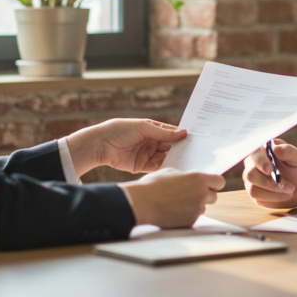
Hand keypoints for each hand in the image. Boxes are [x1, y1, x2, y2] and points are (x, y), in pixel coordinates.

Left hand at [66, 119, 185, 176]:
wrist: (100, 145)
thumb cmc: (120, 130)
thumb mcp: (144, 128)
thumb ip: (164, 132)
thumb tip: (183, 133)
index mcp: (152, 129)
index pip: (171, 133)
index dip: (182, 136)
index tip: (196, 139)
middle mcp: (151, 142)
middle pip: (170, 146)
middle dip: (180, 149)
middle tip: (195, 153)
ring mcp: (147, 154)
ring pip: (165, 157)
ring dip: (174, 159)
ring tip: (187, 162)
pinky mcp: (141, 166)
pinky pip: (157, 167)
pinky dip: (165, 168)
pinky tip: (175, 169)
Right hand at [120, 168, 224, 228]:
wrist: (141, 204)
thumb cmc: (153, 185)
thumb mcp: (171, 172)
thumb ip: (186, 177)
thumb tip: (191, 180)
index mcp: (199, 179)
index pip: (220, 182)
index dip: (214, 183)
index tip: (208, 184)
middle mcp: (202, 195)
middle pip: (214, 196)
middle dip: (205, 195)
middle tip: (190, 194)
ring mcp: (197, 210)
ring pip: (202, 208)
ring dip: (194, 205)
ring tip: (177, 203)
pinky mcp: (190, 222)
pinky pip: (192, 217)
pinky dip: (186, 215)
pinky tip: (172, 211)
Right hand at [242, 139, 296, 208]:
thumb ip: (288, 151)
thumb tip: (275, 148)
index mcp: (262, 150)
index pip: (254, 154)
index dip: (260, 162)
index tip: (270, 170)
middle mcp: (253, 164)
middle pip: (250, 174)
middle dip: (269, 182)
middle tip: (289, 186)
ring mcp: (252, 179)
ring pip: (253, 189)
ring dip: (273, 191)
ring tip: (291, 190)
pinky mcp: (254, 192)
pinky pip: (258, 198)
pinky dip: (274, 197)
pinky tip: (285, 195)